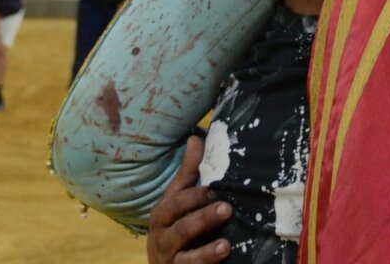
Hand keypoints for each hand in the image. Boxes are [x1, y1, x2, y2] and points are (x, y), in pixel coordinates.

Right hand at [147, 136, 231, 263]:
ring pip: (186, 257)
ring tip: (225, 245)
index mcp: (162, 214)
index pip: (176, 202)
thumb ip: (188, 172)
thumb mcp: (177, 199)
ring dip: (206, 251)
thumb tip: (196, 137)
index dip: (194, 196)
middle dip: (203, 219)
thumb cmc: (174, 224)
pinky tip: (222, 258)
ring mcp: (171, 260)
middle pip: (181, 228)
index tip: (215, 189)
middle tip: (227, 208)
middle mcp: (163, 238)